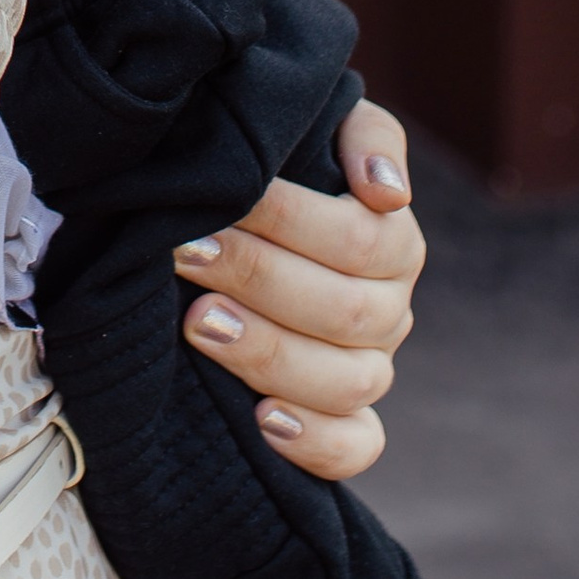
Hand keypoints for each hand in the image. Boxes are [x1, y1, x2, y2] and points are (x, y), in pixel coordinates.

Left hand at [172, 100, 426, 481]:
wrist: (237, 226)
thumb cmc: (278, 169)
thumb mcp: (323, 130)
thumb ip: (365, 138)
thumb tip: (386, 193)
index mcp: (391, 243)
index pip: (361, 240)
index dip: (290, 221)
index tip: (216, 205)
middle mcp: (388, 311)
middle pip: (349, 311)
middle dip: (259, 278)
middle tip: (186, 255)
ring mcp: (367, 370)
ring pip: (347, 382)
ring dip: (270, 354)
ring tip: (199, 324)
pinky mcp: (345, 425)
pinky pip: (355, 448)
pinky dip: (316, 442)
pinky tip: (263, 420)